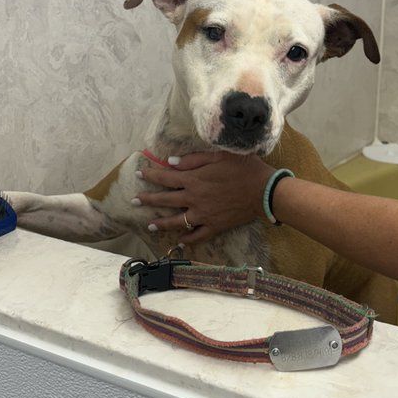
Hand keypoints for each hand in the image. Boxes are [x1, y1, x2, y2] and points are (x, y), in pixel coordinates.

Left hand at [135, 151, 274, 243]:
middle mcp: (194, 199)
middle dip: (147, 200)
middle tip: (134, 201)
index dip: (151, 175)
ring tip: (149, 225)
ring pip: (176, 221)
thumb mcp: (219, 156)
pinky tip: (179, 241)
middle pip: (165, 199)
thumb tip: (171, 162)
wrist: (264, 191)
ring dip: (161, 223)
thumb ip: (193, 159)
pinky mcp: (214, 226)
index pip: (165, 177)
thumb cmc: (243, 168)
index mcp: (194, 179)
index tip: (139, 174)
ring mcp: (203, 215)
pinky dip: (187, 239)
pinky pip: (197, 236)